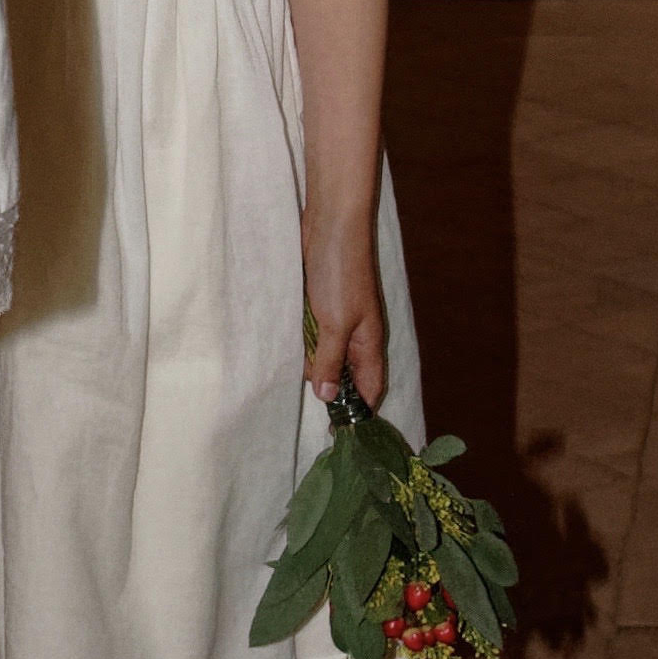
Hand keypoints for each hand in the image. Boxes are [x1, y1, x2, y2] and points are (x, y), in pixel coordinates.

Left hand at [299, 213, 388, 407]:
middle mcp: (356, 336)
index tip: (338, 433)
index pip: (370, 388)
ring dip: (309, 363)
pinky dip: (300, 342)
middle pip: (344, 375)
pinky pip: (311, 335)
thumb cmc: (339, 272)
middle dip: (327, 387)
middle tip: (305, 394)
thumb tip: (327, 397)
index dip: (357, 411)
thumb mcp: (335, 324)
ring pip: (324, 356)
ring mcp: (338, 321)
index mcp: (369, 343)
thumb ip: (329, 361)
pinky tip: (287, 345)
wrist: (330, 224)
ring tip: (292, 367)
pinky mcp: (320, 307)